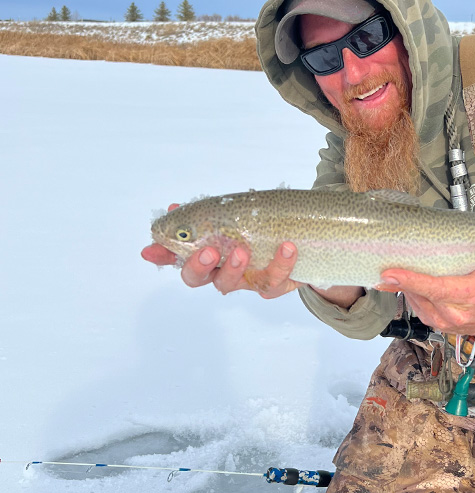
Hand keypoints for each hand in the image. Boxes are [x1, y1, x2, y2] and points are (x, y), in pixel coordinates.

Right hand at [141, 204, 301, 297]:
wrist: (305, 242)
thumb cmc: (261, 230)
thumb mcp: (233, 217)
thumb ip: (205, 214)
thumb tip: (173, 208)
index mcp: (211, 256)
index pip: (180, 258)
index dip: (164, 256)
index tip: (152, 249)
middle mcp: (225, 272)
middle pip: (200, 279)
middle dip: (199, 266)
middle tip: (208, 251)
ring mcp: (249, 280)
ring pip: (238, 284)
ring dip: (237, 268)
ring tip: (244, 250)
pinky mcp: (277, 284)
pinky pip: (275, 282)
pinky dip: (282, 265)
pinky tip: (287, 247)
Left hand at [376, 248, 474, 338]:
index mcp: (471, 296)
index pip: (436, 288)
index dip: (412, 280)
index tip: (389, 273)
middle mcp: (455, 313)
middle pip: (420, 294)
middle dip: (400, 280)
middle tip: (382, 259)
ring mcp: (443, 322)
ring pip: (414, 301)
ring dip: (401, 286)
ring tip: (391, 265)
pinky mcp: (434, 324)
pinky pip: (415, 306)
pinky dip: (407, 292)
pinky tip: (401, 279)